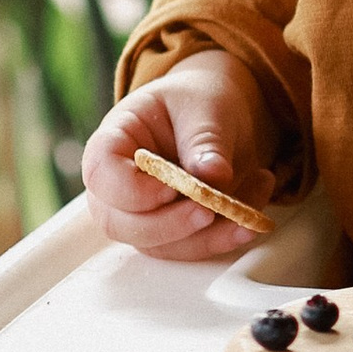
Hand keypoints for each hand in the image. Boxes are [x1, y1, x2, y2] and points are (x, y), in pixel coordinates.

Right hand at [82, 55, 272, 260]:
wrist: (216, 116)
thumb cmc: (198, 103)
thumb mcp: (206, 107)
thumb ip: (206, 140)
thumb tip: (213, 175)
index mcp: (114, 140)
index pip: (101, 174)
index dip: (131, 191)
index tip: (171, 189)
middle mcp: (118, 184)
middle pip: (118, 223)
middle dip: (168, 226)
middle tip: (210, 211)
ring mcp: (140, 213)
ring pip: (158, 246)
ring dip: (206, 237)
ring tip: (248, 208)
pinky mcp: (170, 232)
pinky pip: (190, 248)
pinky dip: (223, 240)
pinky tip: (251, 220)